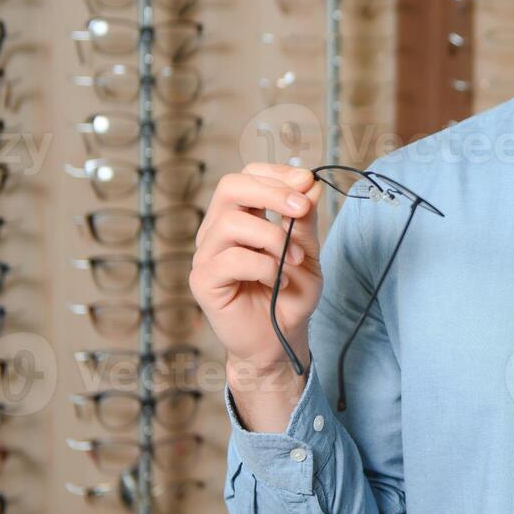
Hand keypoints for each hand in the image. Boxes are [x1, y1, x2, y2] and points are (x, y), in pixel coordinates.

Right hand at [190, 164, 323, 424]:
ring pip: (232, 221)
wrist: (278, 340)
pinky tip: (277, 280)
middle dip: (271, 191)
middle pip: (230, 186)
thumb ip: (304, 220)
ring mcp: (207, 254)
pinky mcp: (204, 280)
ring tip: (295, 260)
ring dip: (273, 237)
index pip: (247, 175)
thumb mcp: (307, 252)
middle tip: (302, 208)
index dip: (276, 173)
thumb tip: (309, 184)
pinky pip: (232, 258)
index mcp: (241, 215)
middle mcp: (218, 230)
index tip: (306, 181)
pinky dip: (264, 265)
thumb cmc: (289, 295)